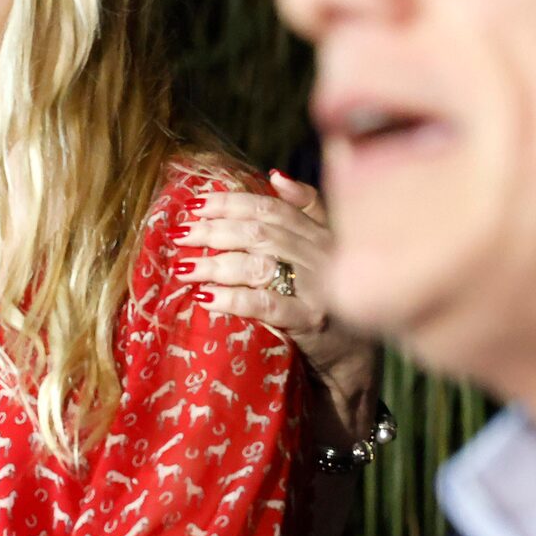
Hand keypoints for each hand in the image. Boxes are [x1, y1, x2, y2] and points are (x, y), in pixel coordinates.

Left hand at [184, 172, 376, 432]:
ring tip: (183, 268)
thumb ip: (307, 210)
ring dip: (215, 264)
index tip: (195, 205)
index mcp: (321, 234)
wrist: (357, 359)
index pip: (272, 208)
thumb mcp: (325, 250)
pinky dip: (233, 299)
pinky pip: (265, 304)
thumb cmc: (332, 300)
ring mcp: (318, 288)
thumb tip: (274, 176)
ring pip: (259, 264)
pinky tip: (206, 298)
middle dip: (213, 231)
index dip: (232, 202)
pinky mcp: (311, 321)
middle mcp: (321, 255)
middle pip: (259, 233)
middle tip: (178, 235)